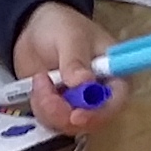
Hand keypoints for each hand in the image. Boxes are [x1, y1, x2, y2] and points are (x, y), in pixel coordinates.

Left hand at [11, 1, 118, 133]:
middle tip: (44, 90)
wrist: (35, 28)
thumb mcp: (70, 36)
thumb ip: (75, 60)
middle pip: (90, 121)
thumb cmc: (61, 25)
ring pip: (67, 125)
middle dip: (64, 112)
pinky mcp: (59, 110)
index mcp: (115, 75)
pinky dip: (40, 107)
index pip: (116, 102)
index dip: (98, 114)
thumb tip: (84, 82)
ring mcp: (79, 105)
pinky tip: (37, 85)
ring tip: (40, 78)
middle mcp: (101, 96)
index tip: (75, 115)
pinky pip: (51, 122)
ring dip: (48, 108)